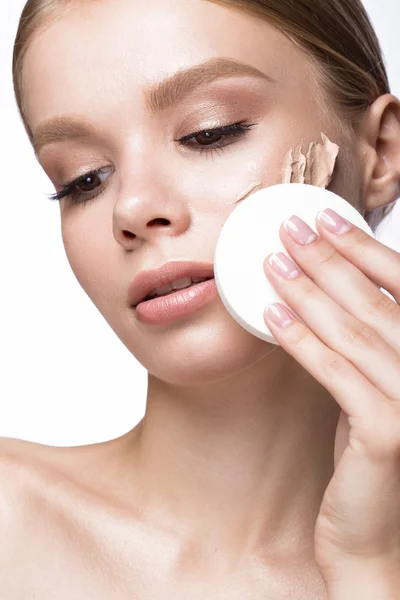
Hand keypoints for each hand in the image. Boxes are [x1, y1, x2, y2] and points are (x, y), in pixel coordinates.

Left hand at [262, 208, 399, 580]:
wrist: (379, 537)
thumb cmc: (372, 459)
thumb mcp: (374, 390)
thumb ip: (362, 346)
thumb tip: (322, 292)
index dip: (364, 248)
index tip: (325, 218)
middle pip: (376, 301)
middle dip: (329, 259)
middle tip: (289, 228)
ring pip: (354, 331)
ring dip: (308, 291)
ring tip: (273, 261)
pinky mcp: (387, 431)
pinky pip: (335, 372)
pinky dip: (301, 339)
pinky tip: (270, 314)